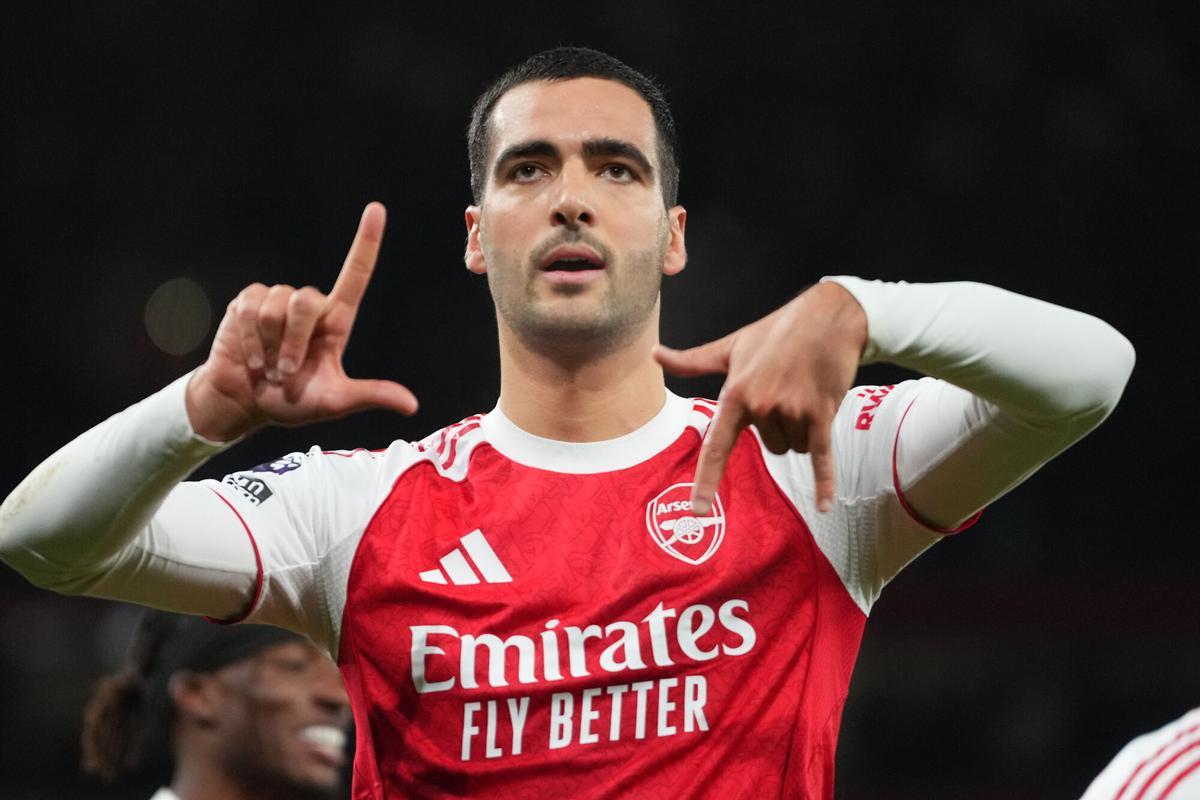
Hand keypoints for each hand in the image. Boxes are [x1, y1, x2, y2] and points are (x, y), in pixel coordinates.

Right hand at [186, 202, 417, 441]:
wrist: (245, 402)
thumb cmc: (292, 402)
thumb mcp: (335, 402)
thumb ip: (370, 395)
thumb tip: (412, 406)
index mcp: (335, 320)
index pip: (355, 274)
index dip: (366, 242)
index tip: (377, 209)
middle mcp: (309, 305)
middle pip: (307, 301)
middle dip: (295, 342)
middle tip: (287, 372)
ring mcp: (277, 300)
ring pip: (276, 306)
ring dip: (270, 344)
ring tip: (268, 365)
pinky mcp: (247, 301)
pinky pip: (249, 309)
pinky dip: (249, 339)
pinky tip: (251, 355)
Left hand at [654, 282, 866, 514]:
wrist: (827, 318)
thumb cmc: (776, 332)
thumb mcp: (730, 346)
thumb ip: (693, 361)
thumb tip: (654, 355)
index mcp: (735, 394)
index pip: (717, 446)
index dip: (706, 481)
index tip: (699, 511)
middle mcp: (761, 406)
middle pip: (770, 446)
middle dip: (781, 426)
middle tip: (788, 389)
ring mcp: (792, 410)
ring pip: (794, 448)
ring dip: (803, 429)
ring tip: (806, 392)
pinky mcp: (822, 413)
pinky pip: (820, 455)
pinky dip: (825, 481)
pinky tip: (825, 505)